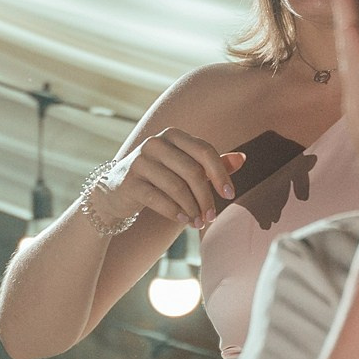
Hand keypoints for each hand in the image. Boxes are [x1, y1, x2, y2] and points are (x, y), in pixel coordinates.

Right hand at [94, 128, 246, 231]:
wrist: (115, 191)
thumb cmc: (158, 179)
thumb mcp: (185, 168)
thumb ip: (211, 165)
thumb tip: (243, 158)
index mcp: (173, 135)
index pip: (204, 151)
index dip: (220, 174)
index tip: (230, 195)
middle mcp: (155, 143)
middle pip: (192, 171)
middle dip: (206, 197)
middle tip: (212, 216)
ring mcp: (140, 161)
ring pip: (176, 187)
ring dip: (192, 209)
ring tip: (198, 222)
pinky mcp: (129, 181)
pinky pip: (157, 199)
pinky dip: (174, 212)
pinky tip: (183, 221)